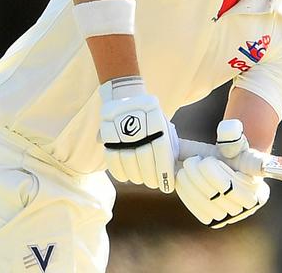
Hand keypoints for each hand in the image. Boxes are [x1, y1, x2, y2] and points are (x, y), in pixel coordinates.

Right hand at [99, 76, 178, 192]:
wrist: (126, 95)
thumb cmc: (151, 117)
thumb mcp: (164, 125)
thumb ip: (170, 145)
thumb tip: (174, 171)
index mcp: (156, 119)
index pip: (162, 150)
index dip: (164, 171)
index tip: (167, 186)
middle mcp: (139, 123)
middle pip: (144, 157)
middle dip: (151, 176)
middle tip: (154, 185)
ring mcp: (121, 127)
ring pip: (128, 159)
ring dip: (136, 175)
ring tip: (141, 180)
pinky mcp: (107, 132)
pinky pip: (111, 157)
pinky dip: (119, 171)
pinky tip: (126, 177)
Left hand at [176, 119, 269, 227]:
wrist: (222, 171)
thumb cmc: (230, 155)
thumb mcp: (233, 145)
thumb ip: (232, 137)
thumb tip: (231, 127)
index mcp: (262, 183)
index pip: (256, 175)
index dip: (256, 169)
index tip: (257, 165)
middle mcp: (252, 204)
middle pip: (226, 191)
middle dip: (204, 175)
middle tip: (192, 160)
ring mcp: (234, 216)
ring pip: (210, 202)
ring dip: (193, 184)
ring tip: (186, 168)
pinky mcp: (216, 222)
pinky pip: (201, 211)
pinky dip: (188, 195)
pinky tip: (182, 180)